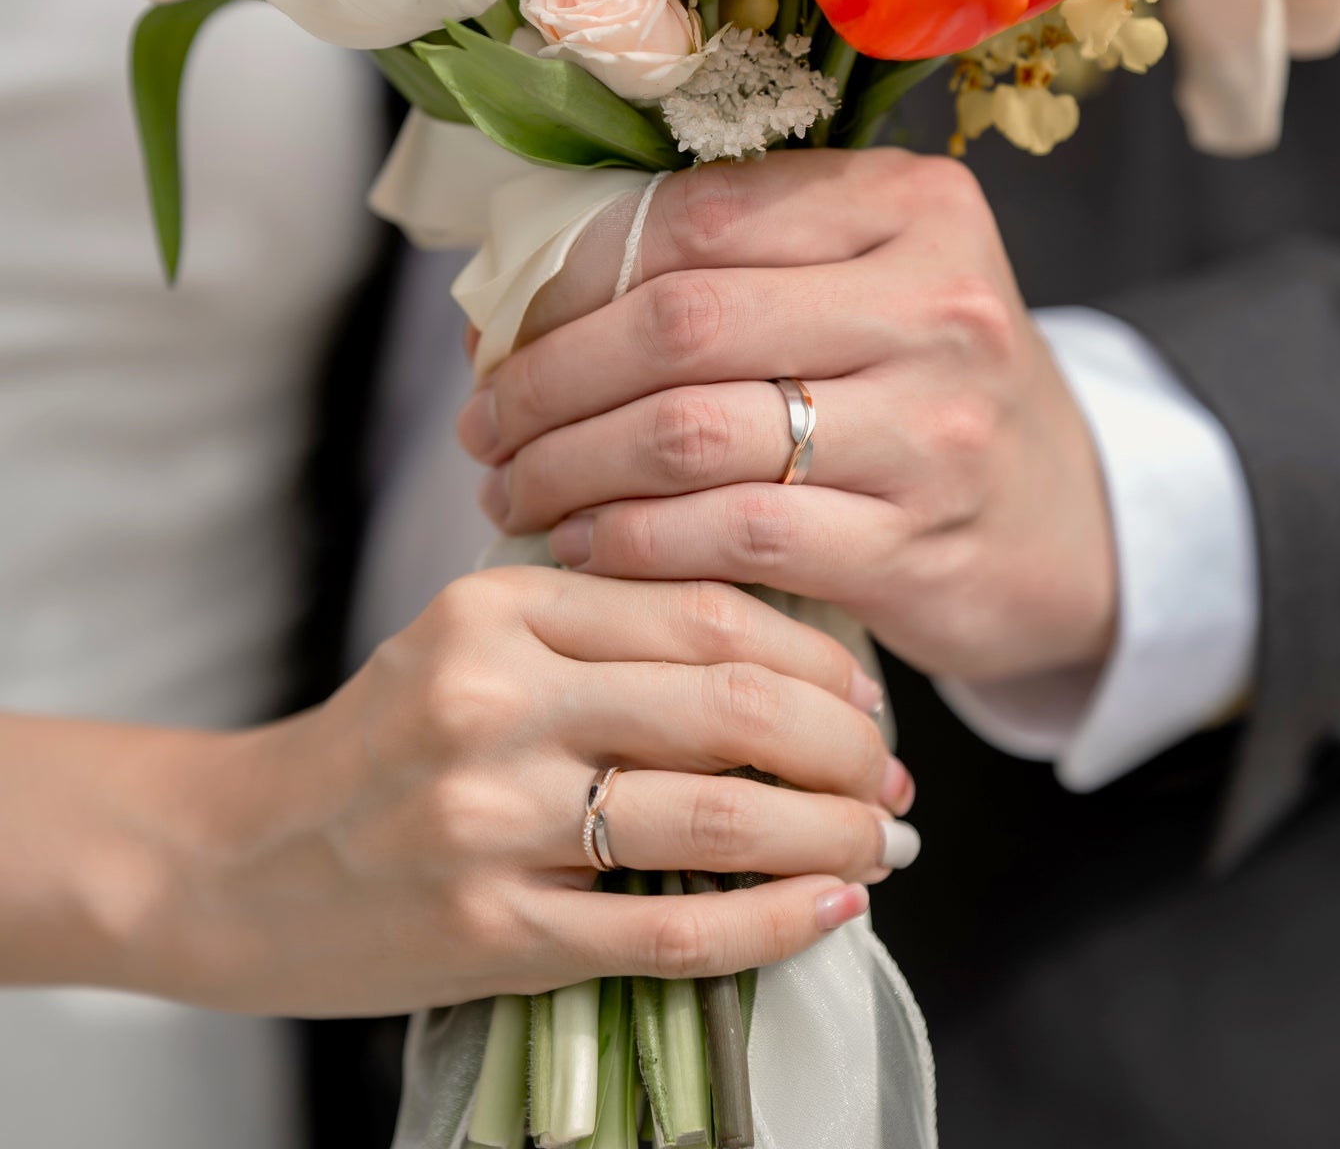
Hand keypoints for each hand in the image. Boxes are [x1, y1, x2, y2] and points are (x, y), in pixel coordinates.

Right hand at [1, 571, 910, 1014]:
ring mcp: (492, 820)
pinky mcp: (492, 932)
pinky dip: (774, 921)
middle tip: (896, 775)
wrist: (242, 860)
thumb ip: (605, 624)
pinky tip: (832, 907)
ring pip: (717, 817)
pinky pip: (671, 928)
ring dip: (833, 833)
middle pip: (730, 705)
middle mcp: (494, 699)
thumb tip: (789, 654)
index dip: (818, 655)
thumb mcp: (475, 638)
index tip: (871, 692)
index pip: (707, 610)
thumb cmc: (388, 739)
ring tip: (886, 841)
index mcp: (500, 607)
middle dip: (846, 746)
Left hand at [458, 151, 1116, 686]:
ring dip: (567, 468)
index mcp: (912, 203)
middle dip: (548, 379)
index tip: (500, 330)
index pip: (693, 218)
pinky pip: (731, 536)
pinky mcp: (917, 543)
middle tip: (481, 425)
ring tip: (510, 488)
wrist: (1064, 523)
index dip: (569, 277)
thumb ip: (733, 257)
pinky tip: (581, 544)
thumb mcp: (867, 280)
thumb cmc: (923, 384)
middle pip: (680, 324)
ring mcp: (934, 428)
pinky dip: (629, 543)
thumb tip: (520, 290)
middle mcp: (936, 302)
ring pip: (691, 434)